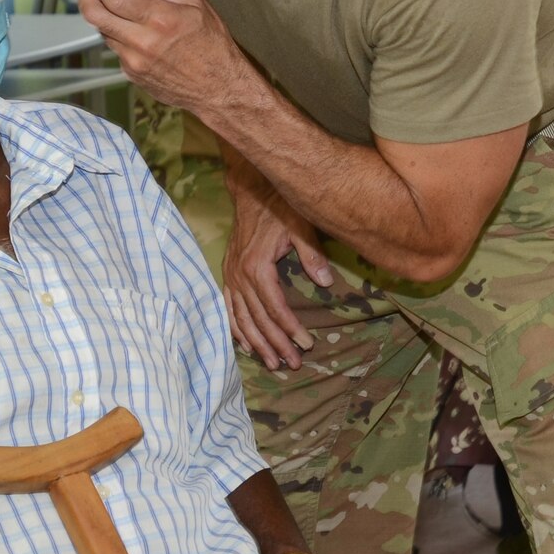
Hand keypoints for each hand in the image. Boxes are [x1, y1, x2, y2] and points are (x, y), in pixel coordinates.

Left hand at [74, 0, 253, 117]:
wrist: (218, 88)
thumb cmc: (212, 43)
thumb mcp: (194, 2)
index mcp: (159, 18)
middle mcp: (141, 41)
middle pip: (95, 15)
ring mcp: (133, 61)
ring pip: (103, 31)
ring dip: (104, 16)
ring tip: (117, 7)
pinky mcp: (131, 74)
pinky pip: (116, 48)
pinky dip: (119, 36)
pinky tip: (136, 33)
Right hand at [224, 156, 330, 370]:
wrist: (252, 189)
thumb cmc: (279, 206)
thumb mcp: (300, 225)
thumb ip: (311, 254)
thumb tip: (326, 282)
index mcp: (257, 267)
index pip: (275, 308)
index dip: (290, 329)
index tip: (306, 344)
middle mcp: (240, 275)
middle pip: (258, 319)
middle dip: (276, 344)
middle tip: (292, 364)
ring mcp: (231, 275)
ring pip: (242, 318)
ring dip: (257, 343)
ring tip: (271, 363)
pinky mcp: (228, 273)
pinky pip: (229, 307)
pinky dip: (236, 328)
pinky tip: (245, 345)